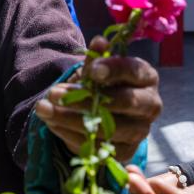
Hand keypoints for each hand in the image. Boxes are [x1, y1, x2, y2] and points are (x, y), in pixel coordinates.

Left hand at [34, 36, 160, 160]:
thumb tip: (99, 41)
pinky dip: (71, 135)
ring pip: (108, 127)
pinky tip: (52, 124)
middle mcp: (150, 105)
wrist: (105, 115)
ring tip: (43, 109)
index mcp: (147, 78)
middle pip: (125, 102)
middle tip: (54, 92)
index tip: (92, 70)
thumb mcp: (98, 70)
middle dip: (86, 98)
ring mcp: (140, 131)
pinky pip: (99, 146)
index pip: (134, 71)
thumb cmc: (104, 85)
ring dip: (70, 118)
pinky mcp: (127, 152)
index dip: (114, 69)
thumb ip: (98, 58)